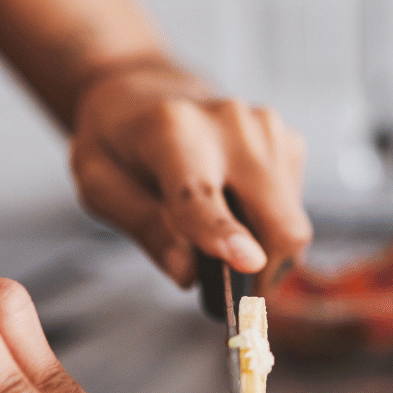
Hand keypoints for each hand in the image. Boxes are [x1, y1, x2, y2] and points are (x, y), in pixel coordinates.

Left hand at [68, 59, 312, 286]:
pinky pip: (293, 208)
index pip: (200, 195)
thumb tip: (187, 273)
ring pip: (291, 222)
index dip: (224, 232)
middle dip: (266, 270)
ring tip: (221, 236)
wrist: (150, 92)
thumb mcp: (100, 184)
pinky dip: (269, 223)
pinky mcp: (289, 140)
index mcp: (170, 131)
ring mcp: (268, 130)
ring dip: (264, 247)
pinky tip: (236, 206)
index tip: (248, 263)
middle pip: (276, 219)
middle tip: (237, 300)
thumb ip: (143, 226)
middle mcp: (230, 124)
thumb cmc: (119, 144)